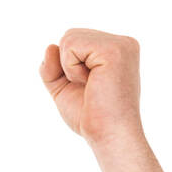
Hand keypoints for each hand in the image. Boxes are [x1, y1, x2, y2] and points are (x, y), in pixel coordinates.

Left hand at [39, 29, 143, 148]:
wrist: (108, 135)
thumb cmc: (90, 117)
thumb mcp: (63, 87)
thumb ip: (53, 66)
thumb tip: (49, 46)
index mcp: (115, 50)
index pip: (75, 42)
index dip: (68, 67)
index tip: (88, 88)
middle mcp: (122, 43)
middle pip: (70, 36)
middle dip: (67, 65)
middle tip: (89, 87)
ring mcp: (121, 44)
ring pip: (69, 38)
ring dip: (69, 67)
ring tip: (91, 84)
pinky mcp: (114, 49)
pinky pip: (71, 45)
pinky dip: (71, 68)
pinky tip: (91, 81)